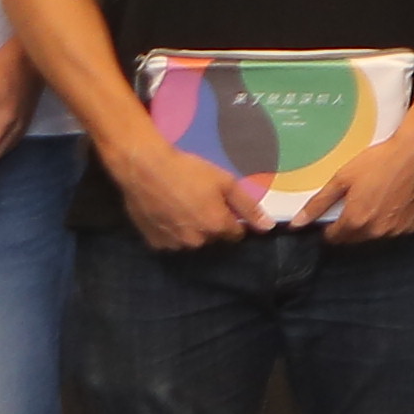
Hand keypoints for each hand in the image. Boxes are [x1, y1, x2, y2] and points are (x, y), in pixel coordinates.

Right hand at [108, 135, 270, 255]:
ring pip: (191, 241)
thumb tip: (268, 228)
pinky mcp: (154, 243)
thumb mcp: (225, 182)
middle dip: (211, 225)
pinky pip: (170, 242)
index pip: (235, 235)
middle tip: (199, 202)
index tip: (223, 206)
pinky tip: (166, 213)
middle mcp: (196, 242)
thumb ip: (249, 207)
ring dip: (191, 230)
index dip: (232, 220)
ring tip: (181, 207)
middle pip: (213, 239)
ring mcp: (173, 245)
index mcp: (217, 227)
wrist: (145, 169)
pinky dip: (171, 232)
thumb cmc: (189, 171)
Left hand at [318, 122, 413, 245]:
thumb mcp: (343, 178)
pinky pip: (394, 230)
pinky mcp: (413, 225)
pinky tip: (392, 202)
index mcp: (356, 221)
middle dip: (350, 226)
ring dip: (370, 225)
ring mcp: (397, 230)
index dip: (329, 226)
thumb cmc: (379, 161)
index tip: (334, 214)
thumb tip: (297, 223)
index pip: (333, 238)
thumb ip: (319, 203)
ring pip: (375, 235)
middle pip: (354, 238)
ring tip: (375, 200)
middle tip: (355, 202)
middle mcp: (376, 232)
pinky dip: (390, 221)